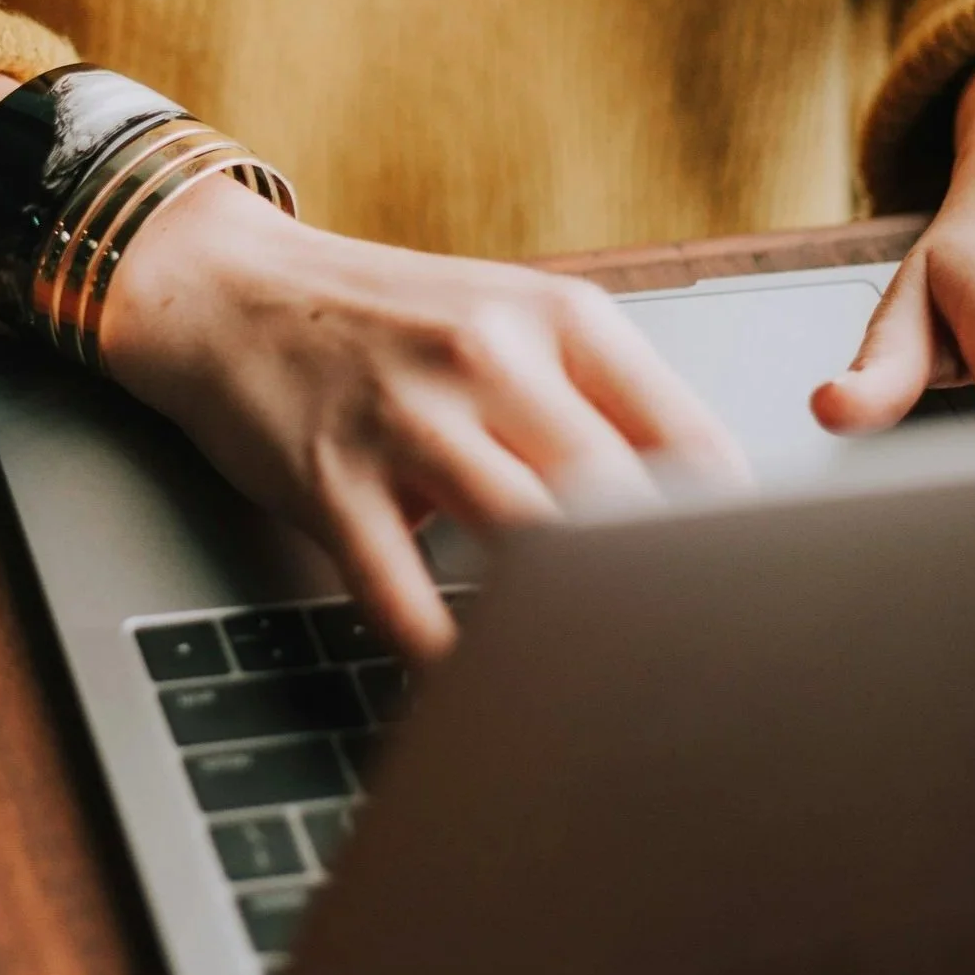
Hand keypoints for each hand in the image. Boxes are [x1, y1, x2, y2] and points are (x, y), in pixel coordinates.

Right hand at [105, 177, 746, 659]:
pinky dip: (442, 653)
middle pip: (617, 498)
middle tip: (688, 661)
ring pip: (526, 542)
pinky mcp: (329, 479)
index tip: (745, 595)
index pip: (688, 438)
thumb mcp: (508, 320)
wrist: (229, 291)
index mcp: (559, 317)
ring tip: (595, 682)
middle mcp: (489, 358)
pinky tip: (472, 682)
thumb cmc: (386, 320)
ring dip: (563, 623)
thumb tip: (705, 509)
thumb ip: (599, 397)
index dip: (728, 533)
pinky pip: (401, 593)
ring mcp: (405, 419)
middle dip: (659, 589)